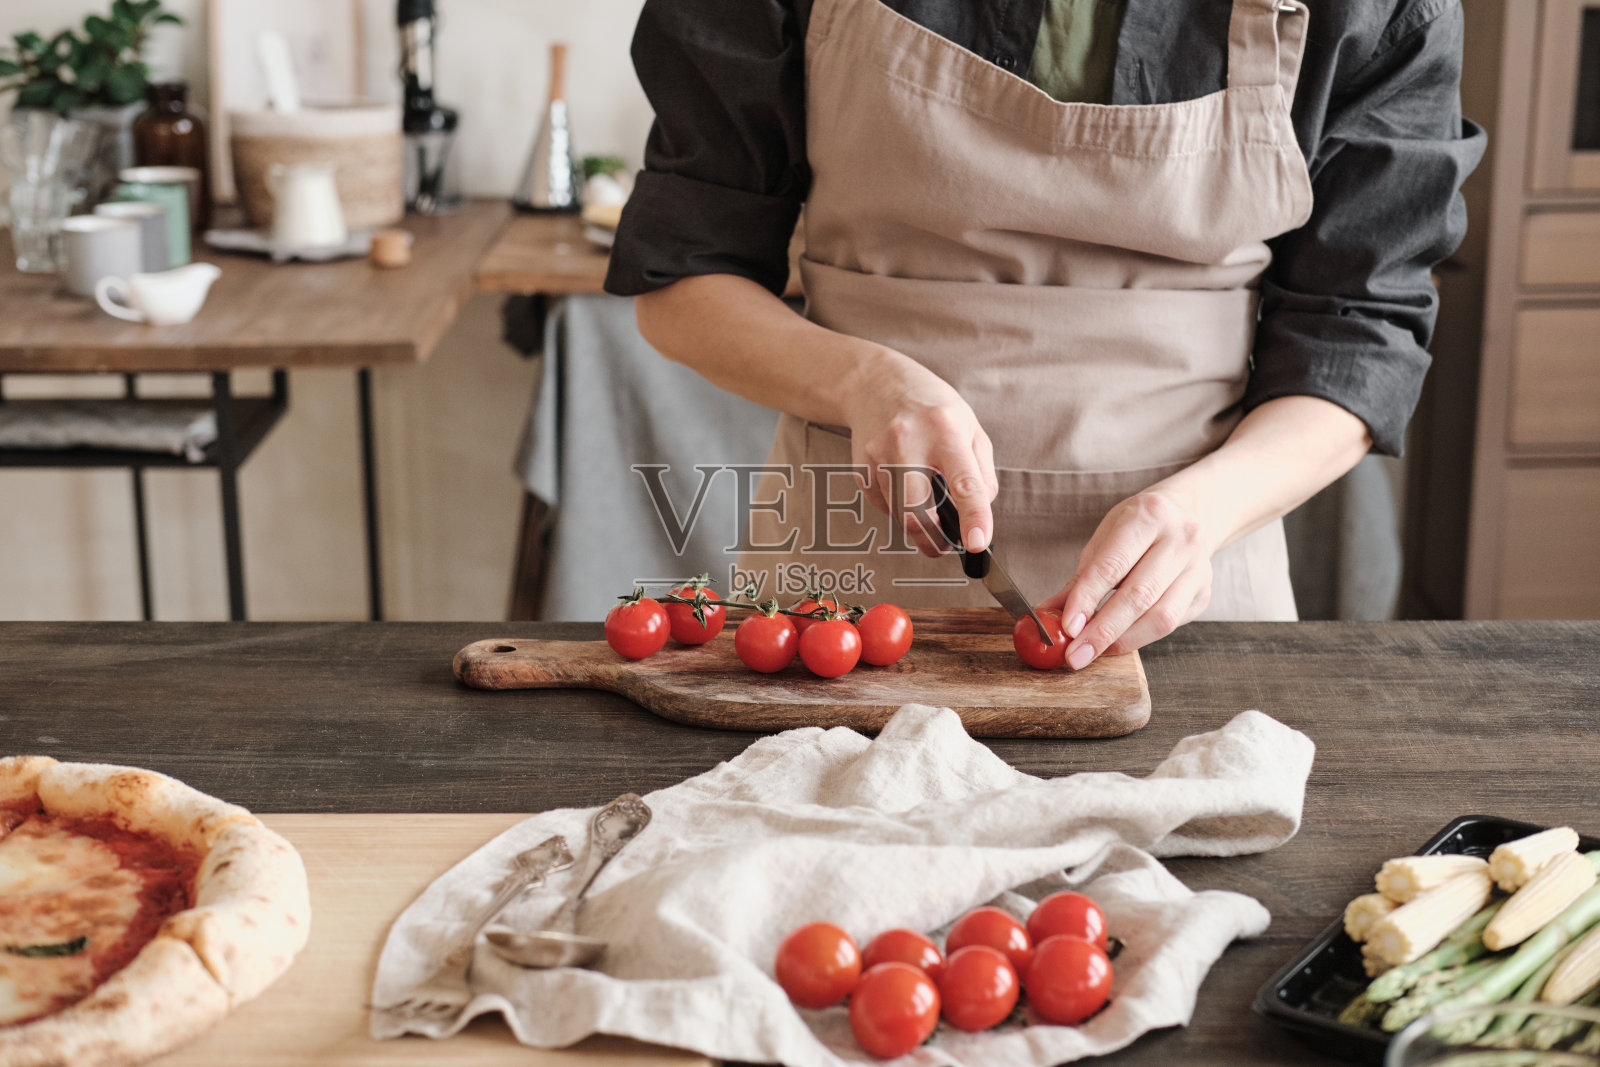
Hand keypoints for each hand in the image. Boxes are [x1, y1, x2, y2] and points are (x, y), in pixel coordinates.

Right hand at [842, 353, 998, 556]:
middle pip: (917, 511)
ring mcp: (879, 456)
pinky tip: (903, 483)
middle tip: (945, 545)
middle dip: (933, 539)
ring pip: (899, 514)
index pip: (964, 483)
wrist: (874, 382)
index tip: (978, 544)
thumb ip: (981, 471)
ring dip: (917, 521)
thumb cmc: (930, 406)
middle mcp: (908, 442)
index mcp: (944, 430)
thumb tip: (980, 511)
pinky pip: (883, 506)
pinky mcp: (861, 468)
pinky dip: (898, 507)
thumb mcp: (969, 426)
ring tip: (926, 499)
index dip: (973, 518)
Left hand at [1041, 489, 1213, 666]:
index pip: (1112, 566)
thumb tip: (1046, 615)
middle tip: (1075, 655)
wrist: (1188, 513)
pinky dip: (1139, 638)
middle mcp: (1180, 540)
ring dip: (1122, 641)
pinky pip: (1171, 625)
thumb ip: (1079, 580)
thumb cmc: (1137, 527)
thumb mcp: (1104, 540)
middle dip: (1103, 631)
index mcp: (1148, 516)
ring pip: (1160, 617)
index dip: (1087, 600)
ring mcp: (1198, 568)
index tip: (1067, 627)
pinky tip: (1117, 642)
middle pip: (1138, 596)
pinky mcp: (1203, 593)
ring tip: (1093, 652)